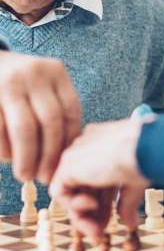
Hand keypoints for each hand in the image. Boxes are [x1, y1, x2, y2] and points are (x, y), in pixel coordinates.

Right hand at [0, 51, 80, 182]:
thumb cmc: (19, 85)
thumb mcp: (42, 86)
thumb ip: (55, 110)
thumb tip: (66, 157)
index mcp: (56, 72)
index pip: (71, 112)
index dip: (68, 143)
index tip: (64, 166)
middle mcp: (35, 73)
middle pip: (51, 122)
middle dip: (49, 155)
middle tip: (44, 178)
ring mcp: (10, 82)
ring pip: (25, 129)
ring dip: (26, 157)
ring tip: (25, 175)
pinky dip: (5, 149)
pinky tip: (7, 159)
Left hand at [49, 118, 149, 236]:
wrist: (145, 149)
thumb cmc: (146, 160)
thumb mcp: (135, 185)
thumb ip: (127, 203)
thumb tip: (130, 224)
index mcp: (105, 146)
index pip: (97, 180)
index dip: (103, 205)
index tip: (112, 221)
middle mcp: (88, 147)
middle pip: (83, 188)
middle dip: (92, 215)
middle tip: (100, 234)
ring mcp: (77, 154)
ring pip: (70, 192)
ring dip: (81, 216)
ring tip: (95, 231)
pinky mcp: (68, 163)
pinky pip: (60, 191)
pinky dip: (73, 206)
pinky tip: (91, 208)